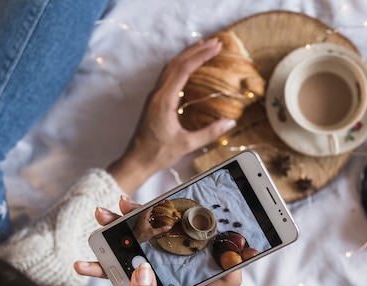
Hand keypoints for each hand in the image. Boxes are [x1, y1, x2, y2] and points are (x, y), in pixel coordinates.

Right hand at [74, 196, 241, 285]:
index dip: (232, 259)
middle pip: (182, 250)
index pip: (224, 279)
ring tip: (107, 217)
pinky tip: (84, 263)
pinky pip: (122, 261)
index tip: (227, 232)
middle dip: (167, 225)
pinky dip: (103, 258)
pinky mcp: (133, 281)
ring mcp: (154, 283)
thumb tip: (145, 270)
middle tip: (142, 207)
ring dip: (126, 230)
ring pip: (148, 247)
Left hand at [107, 38, 236, 194]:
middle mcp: (157, 94)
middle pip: (176, 63)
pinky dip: (180, 66)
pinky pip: (168, 76)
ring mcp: (154, 96)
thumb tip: (230, 122)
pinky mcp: (154, 101)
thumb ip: (209, 133)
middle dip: (195, 50)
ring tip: (203, 47)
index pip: (184, 69)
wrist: (136, 161)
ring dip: (186, 55)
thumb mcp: (187, 145)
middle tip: (214, 42)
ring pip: (170, 67)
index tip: (215, 47)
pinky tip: (189, 67)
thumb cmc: (158, 153)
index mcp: (164, 100)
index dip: (200, 56)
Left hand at [130, 205, 170, 242]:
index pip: (151, 206)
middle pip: (150, 206)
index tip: (162, 201)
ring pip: (148, 209)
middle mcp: (142, 215)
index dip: (158, 203)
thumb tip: (168, 227)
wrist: (134, 238)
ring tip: (160, 206)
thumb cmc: (140, 235)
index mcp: (144, 216)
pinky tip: (156, 213)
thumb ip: (161, 230)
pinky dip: (152, 211)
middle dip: (157, 204)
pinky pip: (147, 212)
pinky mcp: (141, 218)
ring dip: (154, 207)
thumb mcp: (152, 233)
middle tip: (163, 203)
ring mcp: (141, 216)